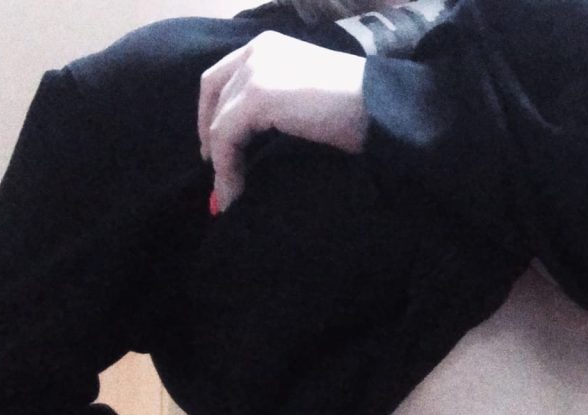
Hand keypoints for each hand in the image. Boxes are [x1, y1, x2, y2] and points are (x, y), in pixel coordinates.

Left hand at [198, 31, 367, 211]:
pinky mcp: (257, 96)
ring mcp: (255, 71)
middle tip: (216, 171)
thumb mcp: (307, 97)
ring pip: (219, 122)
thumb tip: (259, 138)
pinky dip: (226, 171)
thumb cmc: (357, 107)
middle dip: (209, 134)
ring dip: (221, 164)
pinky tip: (235, 194)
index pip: (223, 76)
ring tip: (228, 195)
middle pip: (212, 93)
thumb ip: (280, 104)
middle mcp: (256, 51)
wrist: (378, 105)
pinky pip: (226, 138)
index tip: (216, 146)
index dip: (213, 111)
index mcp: (268, 46)